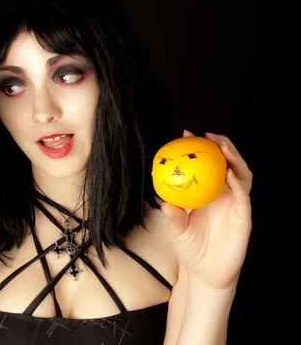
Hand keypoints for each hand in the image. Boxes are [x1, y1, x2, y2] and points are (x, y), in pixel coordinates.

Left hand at [161, 130, 252, 289]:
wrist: (206, 274)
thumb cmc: (191, 249)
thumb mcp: (177, 230)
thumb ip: (173, 216)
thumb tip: (163, 200)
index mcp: (207, 194)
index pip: (206, 166)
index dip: (199, 149)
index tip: (186, 135)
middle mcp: (223, 195)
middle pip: (228, 164)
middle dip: (222, 146)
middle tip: (208, 135)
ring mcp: (235, 205)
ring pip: (241, 175)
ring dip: (234, 159)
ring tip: (222, 147)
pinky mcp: (244, 217)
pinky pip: (244, 197)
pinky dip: (239, 184)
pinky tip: (230, 175)